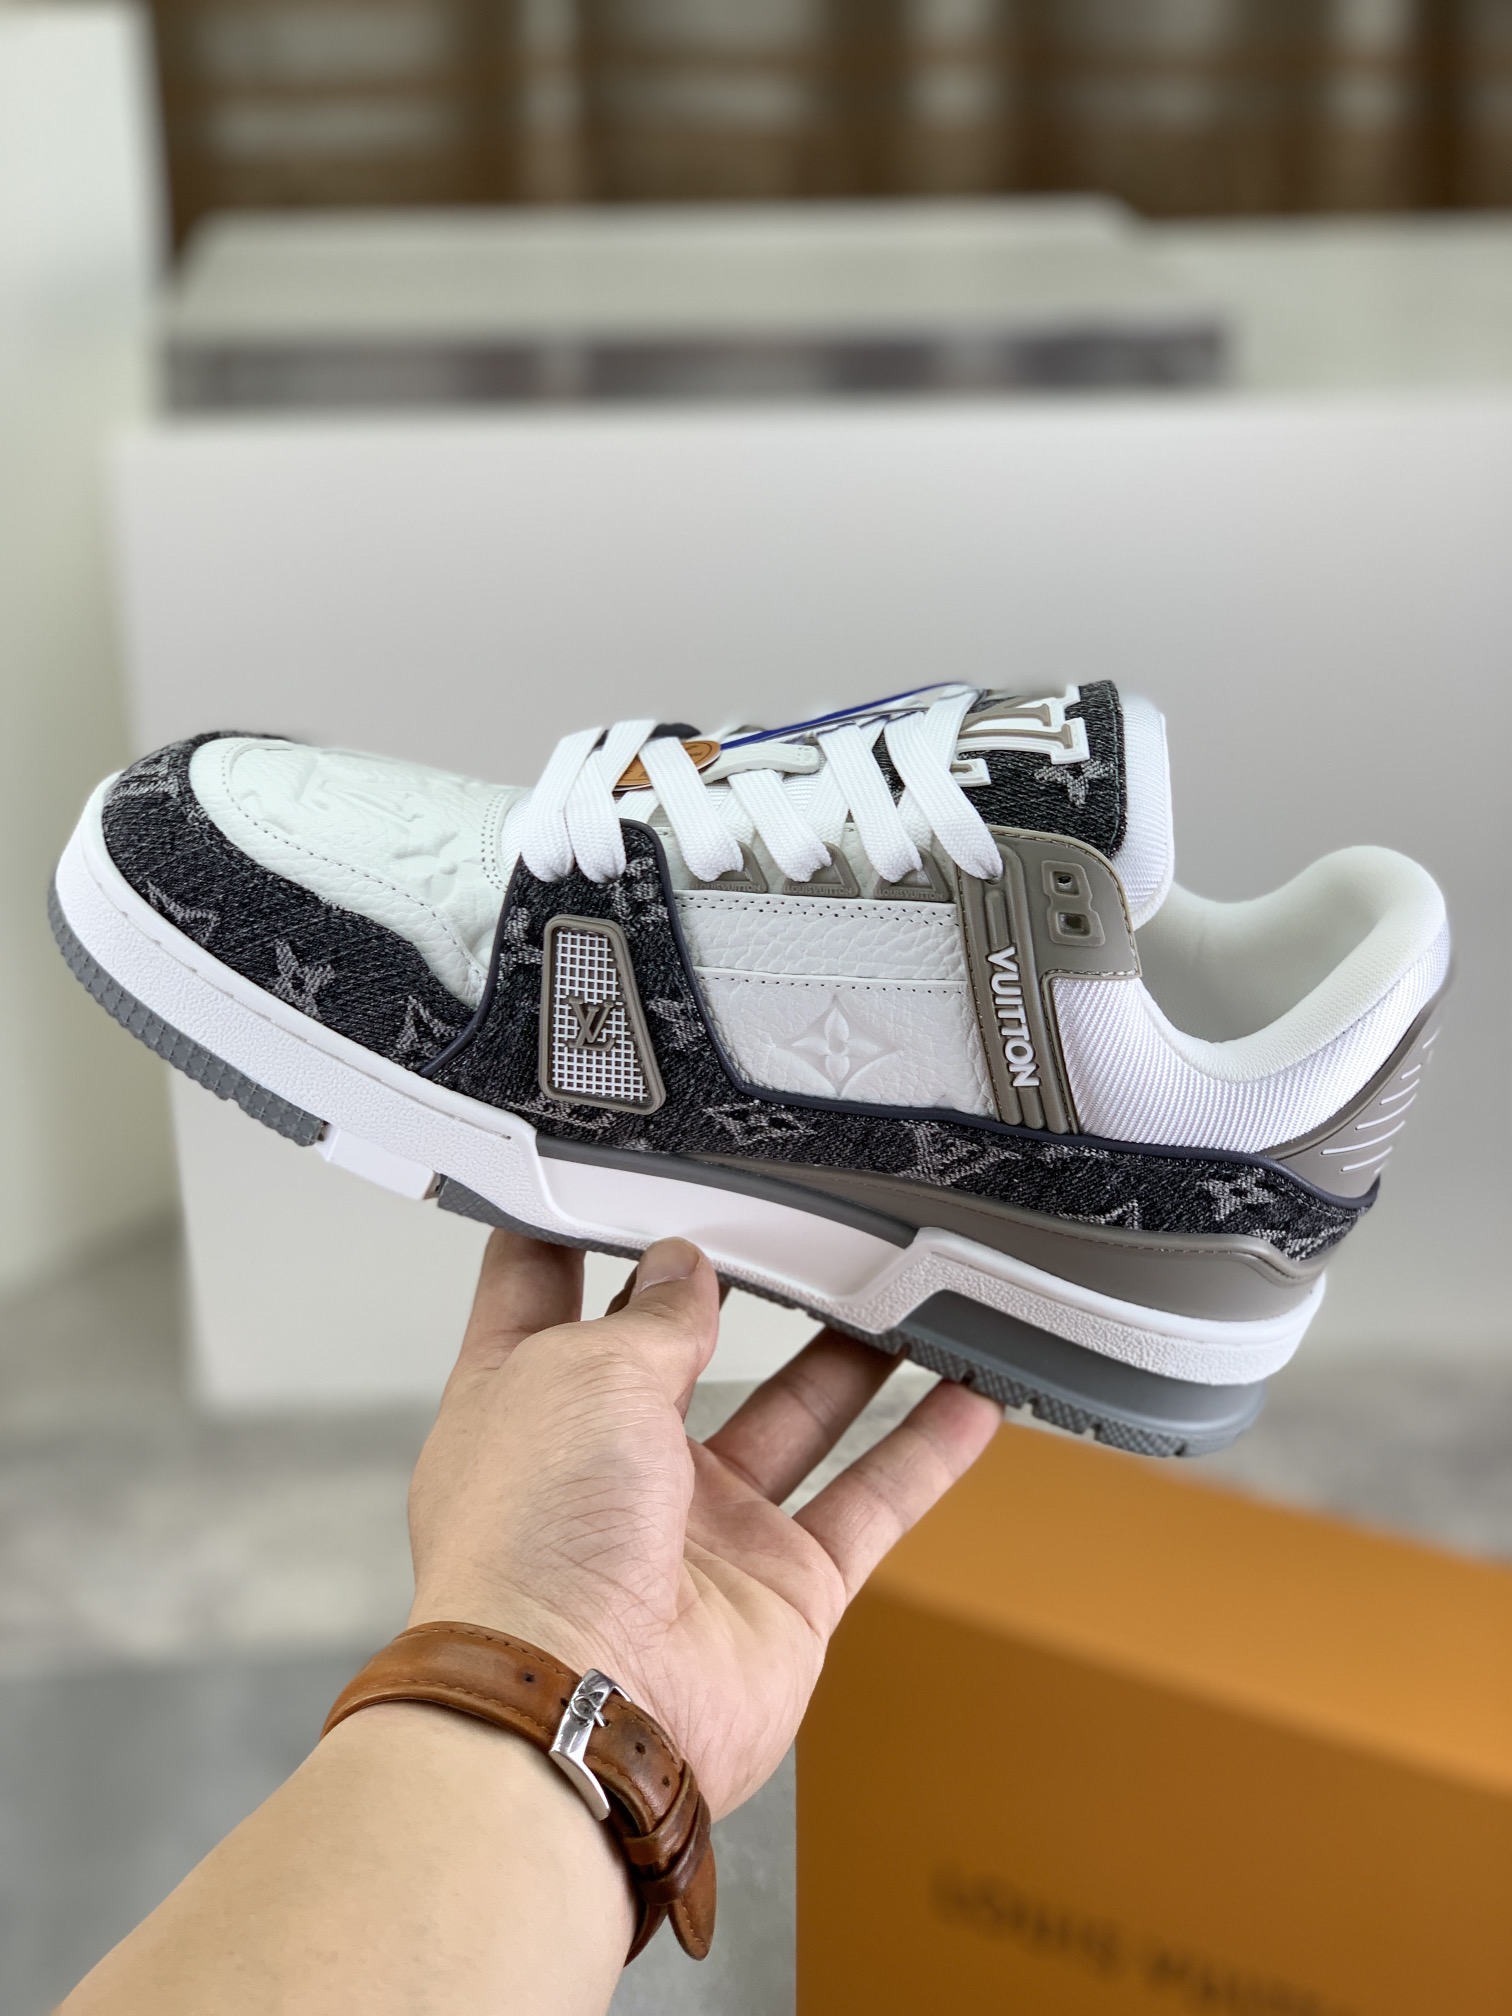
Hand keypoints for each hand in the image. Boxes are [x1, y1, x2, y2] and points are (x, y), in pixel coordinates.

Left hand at [407, 1232, 999, 1818]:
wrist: (582, 1712)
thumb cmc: (532, 1552)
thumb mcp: (584, 1373)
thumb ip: (654, 1316)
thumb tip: (685, 1269)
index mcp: (526, 1403)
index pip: (540, 1289)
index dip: (571, 1226)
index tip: (609, 1169)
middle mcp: (608, 1465)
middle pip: (682, 1350)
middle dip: (733, 1287)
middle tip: (792, 1222)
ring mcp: (698, 1530)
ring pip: (794, 1417)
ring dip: (850, 1356)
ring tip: (902, 1287)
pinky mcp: (779, 1587)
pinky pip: (868, 1502)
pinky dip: (923, 1452)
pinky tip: (970, 1397)